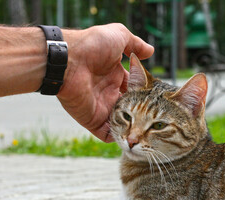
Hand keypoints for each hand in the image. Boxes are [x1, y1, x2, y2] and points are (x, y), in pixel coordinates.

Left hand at [58, 23, 153, 141]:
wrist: (66, 59)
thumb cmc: (91, 45)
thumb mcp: (118, 36)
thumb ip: (135, 44)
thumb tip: (150, 51)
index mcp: (115, 75)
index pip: (134, 88)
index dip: (144, 92)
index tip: (157, 99)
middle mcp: (108, 92)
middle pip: (129, 107)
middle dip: (140, 112)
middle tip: (153, 117)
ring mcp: (100, 107)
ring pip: (121, 122)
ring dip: (131, 127)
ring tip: (144, 132)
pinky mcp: (92, 119)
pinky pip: (106, 133)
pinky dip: (116, 138)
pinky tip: (129, 138)